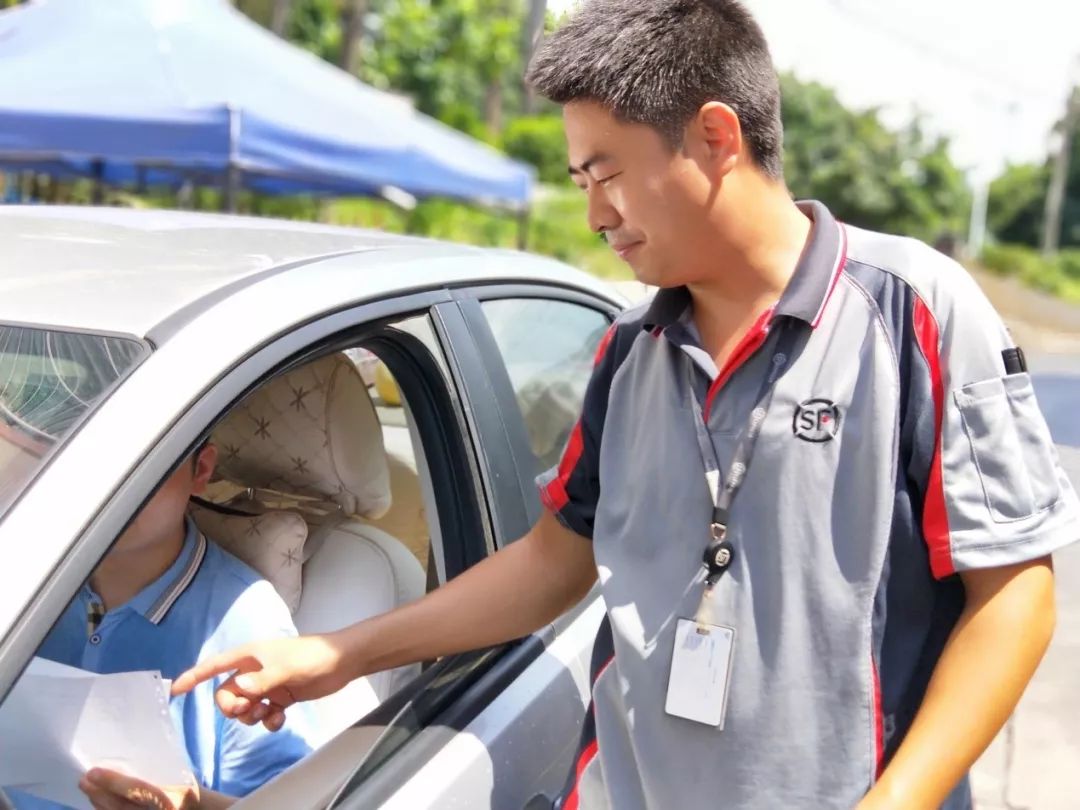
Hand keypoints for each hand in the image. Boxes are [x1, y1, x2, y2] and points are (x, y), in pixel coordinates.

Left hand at [79, 768, 198, 809]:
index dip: (113, 782)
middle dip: (99, 793)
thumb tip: (123, 755)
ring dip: (98, 802)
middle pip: (120, 805)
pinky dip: (105, 809)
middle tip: (84, 778)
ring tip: (87, 787)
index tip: (93, 771)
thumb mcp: (176, 771)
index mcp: (170, 795)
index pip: (136, 790)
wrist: (195, 808)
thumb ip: (155, 766)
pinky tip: (97, 800)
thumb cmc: (184, 782)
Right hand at [170, 633, 351, 730]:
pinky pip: (263, 714)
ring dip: (250, 716)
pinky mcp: (281, 697)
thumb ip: (262, 681)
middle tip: (246, 710)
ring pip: (244, 707)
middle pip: (226, 694)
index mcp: (250, 657)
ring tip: (267, 713)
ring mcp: (267, 685)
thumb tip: (239, 690)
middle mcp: (254, 671)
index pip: (215, 666)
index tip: (175, 690)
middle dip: (231, 707)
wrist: (341, 662)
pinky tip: (279, 719)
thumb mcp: (285, 668)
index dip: (194, 677)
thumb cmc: (312, 656)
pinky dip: (267, 721)